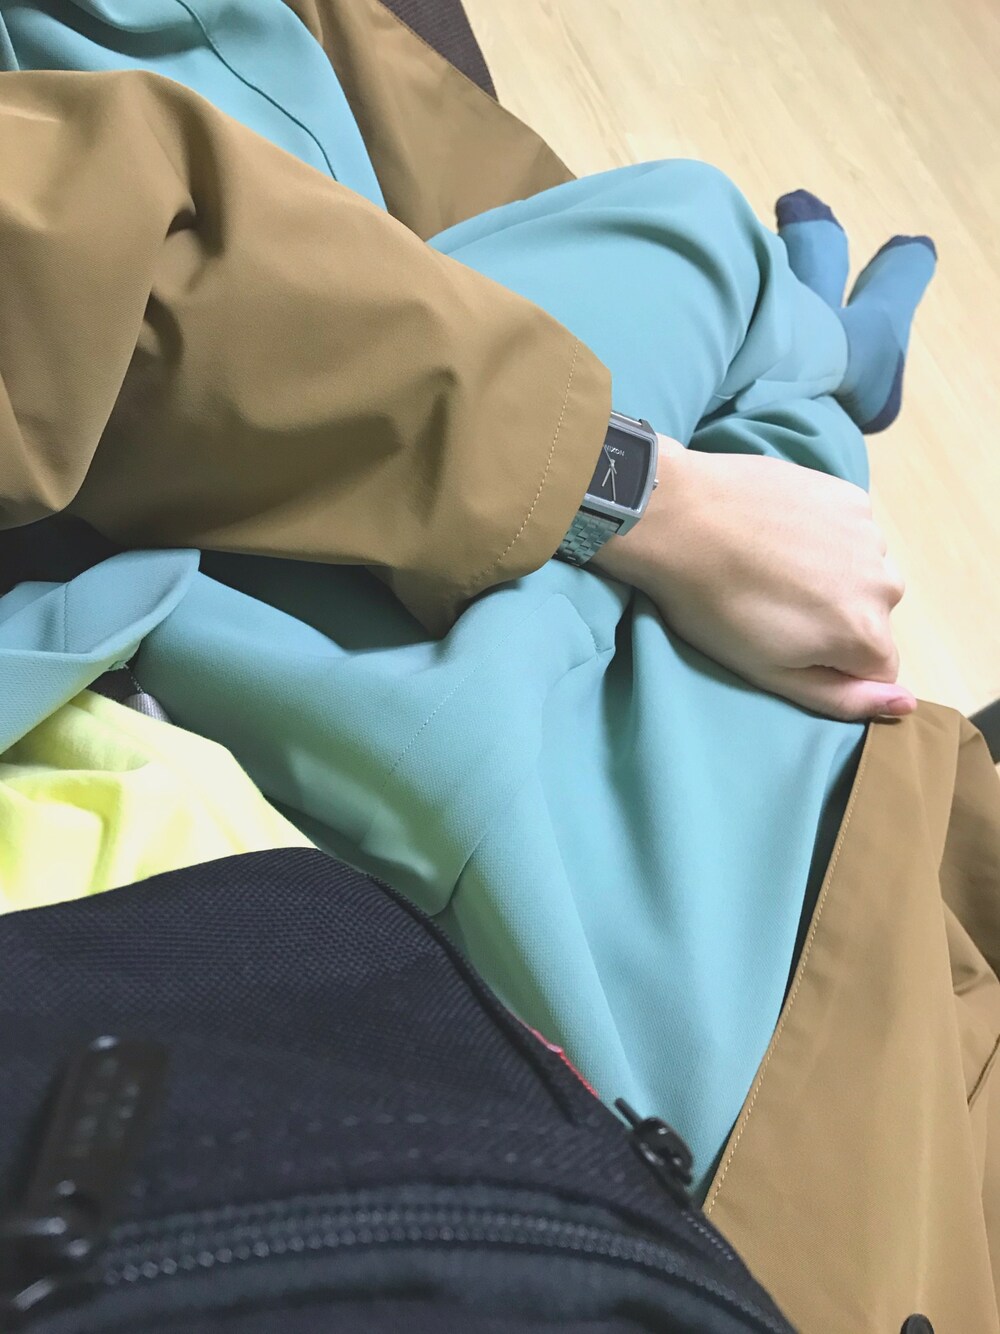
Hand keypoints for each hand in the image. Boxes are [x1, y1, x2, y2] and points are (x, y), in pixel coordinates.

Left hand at [592, 436, 915, 721]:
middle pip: (874, 618)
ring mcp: (868, 532)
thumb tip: (906, 703)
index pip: (878, 671)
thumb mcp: (770, 671)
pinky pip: (851, 531)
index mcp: (866, 634)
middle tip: (774, 603)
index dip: (832, 665)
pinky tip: (779, 532)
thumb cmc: (713, 606)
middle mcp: (883, 582)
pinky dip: (826, 536)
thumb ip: (842, 697)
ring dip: (833, 574)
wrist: (679, 517)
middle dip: (836, 619)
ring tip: (773, 566)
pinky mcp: (848, 496)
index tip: (786, 644)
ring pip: (864, 573)